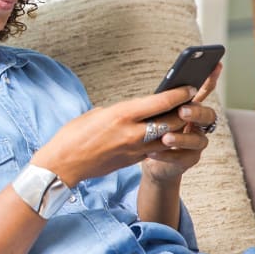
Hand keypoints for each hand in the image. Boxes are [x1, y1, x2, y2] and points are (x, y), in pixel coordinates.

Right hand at [31, 85, 195, 186]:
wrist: (63, 165)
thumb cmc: (72, 136)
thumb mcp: (96, 114)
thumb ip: (119, 111)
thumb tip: (133, 111)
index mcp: (121, 115)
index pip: (160, 102)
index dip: (179, 94)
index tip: (189, 87)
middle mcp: (132, 132)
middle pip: (171, 120)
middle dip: (184, 111)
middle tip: (191, 103)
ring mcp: (134, 149)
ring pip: (169, 138)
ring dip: (178, 128)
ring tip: (184, 119)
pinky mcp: (133, 161)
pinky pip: (156, 150)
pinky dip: (164, 141)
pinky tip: (167, 135)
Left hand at [142, 63, 221, 182]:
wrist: (149, 157)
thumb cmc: (152, 129)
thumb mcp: (154, 112)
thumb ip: (162, 102)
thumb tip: (164, 89)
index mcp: (191, 108)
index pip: (204, 91)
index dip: (211, 79)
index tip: (215, 65)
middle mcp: (199, 124)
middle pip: (208, 115)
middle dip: (196, 112)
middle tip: (182, 111)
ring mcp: (196, 142)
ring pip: (198, 140)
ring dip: (181, 138)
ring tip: (165, 138)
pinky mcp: (189, 159)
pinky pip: (182, 157)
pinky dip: (167, 155)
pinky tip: (153, 152)